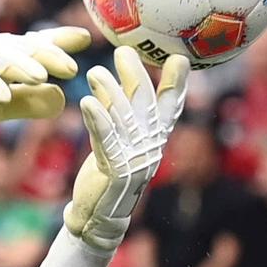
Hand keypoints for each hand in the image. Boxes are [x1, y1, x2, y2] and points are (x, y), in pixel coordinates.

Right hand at [0, 26, 91, 132]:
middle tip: (71, 68)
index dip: (60, 41)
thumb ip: (30, 102)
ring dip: (20, 66)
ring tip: (41, 78)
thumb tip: (61, 98)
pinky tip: (4, 97)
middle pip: (23, 47)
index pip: (36, 44)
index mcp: (4, 53)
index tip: (87, 39)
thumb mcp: (2, 106)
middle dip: (48, 55)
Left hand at [63, 48, 188, 252]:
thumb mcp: (116, 138)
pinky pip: (106, 140)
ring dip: (110, 92)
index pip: (170, 106)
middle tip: (123, 51)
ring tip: (94, 72)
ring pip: (124, 119)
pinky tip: (87, 102)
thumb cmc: (107, 173)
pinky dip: (97, 119)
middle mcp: (149, 146)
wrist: (98, 215)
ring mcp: (135, 159)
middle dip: (135, 75)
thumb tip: (117, 76)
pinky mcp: (116, 171)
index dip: (177, 83)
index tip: (179, 58)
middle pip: (145, 105)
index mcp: (154, 138)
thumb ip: (119, 109)